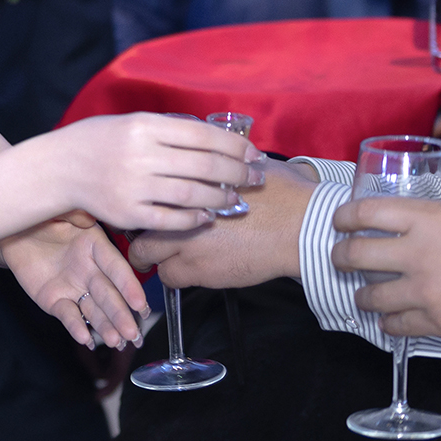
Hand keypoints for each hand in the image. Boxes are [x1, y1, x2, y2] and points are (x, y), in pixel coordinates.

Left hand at [0, 210, 147, 348]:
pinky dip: (76, 327)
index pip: (116, 267)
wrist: (14, 234)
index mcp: (96, 246)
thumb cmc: (40, 218)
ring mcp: (74, 288)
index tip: (139, 303)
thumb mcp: (59, 210)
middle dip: (122, 314)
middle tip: (133, 333)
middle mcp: (90, 270)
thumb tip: (87, 220)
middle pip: (109, 294)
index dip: (129, 285)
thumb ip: (75, 215)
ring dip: (106, 326)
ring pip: (93, 309)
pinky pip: (68, 315)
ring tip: (116, 341)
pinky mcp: (56, 301)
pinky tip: (85, 338)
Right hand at [46, 112, 259, 230]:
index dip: (234, 146)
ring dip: (221, 198)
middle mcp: (140, 154)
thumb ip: (167, 130)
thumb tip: (214, 139)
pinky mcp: (127, 213)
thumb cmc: (98, 141)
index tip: (253, 153)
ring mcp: (133, 185)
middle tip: (255, 178)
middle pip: (205, 166)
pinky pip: (171, 220)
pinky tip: (206, 217)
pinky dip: (194, 220)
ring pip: (192, 195)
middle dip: (238, 173)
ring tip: (235, 199)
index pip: (203, 135)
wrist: (58, 167)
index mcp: (144, 126)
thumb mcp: (130, 122)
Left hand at [129, 158, 318, 286]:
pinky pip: (174, 280)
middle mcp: (181, 214)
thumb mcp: (244, 168)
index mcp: (189, 185)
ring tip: (171, 257)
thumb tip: (211, 160)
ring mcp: (188, 245)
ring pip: (149, 259)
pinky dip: (178, 276)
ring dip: (158, 259)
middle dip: (141, 237)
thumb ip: (218, 168)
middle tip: (150, 240)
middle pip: (138, 228)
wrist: (302, 226)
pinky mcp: (202, 272)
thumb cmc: (281, 193)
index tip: (150, 212)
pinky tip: (195, 269)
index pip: (148, 195)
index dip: (146, 206)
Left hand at [331, 195, 440, 336]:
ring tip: (363, 293)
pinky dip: (388, 323)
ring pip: (370, 296)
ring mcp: (426, 291)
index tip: (341, 222)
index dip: (344, 218)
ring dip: (361, 294)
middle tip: (342, 258)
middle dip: (341, 256)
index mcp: (424, 218)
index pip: (363, 213)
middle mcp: (416, 254)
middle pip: (355, 255)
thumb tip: (439, 216)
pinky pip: (398, 326)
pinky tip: (389, 319)